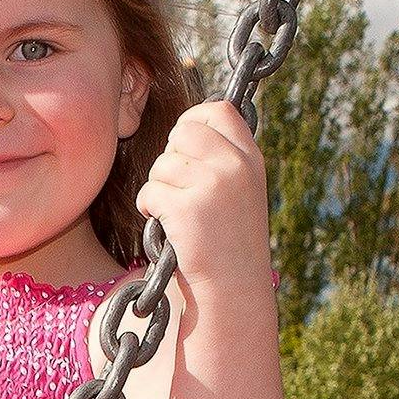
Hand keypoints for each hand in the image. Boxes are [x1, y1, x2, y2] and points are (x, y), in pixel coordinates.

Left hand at [134, 102, 271, 299]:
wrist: (233, 288)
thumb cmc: (229, 241)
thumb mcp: (241, 190)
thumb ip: (222, 158)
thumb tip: (185, 128)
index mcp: (250, 159)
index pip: (218, 110)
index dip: (193, 120)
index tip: (184, 144)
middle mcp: (235, 167)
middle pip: (183, 131)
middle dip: (170, 155)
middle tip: (176, 185)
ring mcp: (212, 186)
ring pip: (161, 163)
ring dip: (158, 187)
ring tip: (176, 213)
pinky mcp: (187, 209)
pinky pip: (149, 191)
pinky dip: (148, 209)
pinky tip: (167, 226)